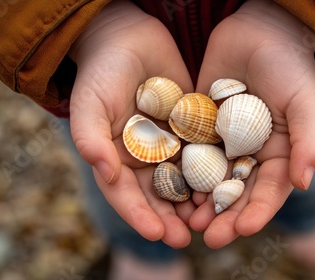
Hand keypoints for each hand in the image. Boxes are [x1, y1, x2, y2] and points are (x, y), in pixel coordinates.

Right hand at [68, 0, 194, 247]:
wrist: (129, 39)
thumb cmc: (101, 72)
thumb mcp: (89, 104)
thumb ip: (90, 139)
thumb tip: (106, 174)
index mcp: (116, 160)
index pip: (126, 195)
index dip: (140, 215)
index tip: (156, 233)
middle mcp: (144, 159)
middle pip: (157, 195)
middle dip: (170, 218)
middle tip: (186, 237)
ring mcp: (169, 145)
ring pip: (184, 181)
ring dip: (195, 202)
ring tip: (209, 219)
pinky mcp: (192, 130)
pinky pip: (203, 154)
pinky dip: (212, 172)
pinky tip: (225, 185)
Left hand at [190, 0, 314, 247]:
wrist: (260, 31)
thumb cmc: (291, 67)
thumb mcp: (307, 103)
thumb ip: (310, 141)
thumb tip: (304, 181)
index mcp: (280, 155)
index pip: (270, 191)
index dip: (258, 212)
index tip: (243, 229)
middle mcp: (252, 155)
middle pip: (238, 193)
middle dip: (225, 217)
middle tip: (208, 237)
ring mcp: (225, 143)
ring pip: (212, 180)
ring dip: (201, 203)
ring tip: (189, 222)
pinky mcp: (202, 128)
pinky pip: (191, 154)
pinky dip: (184, 173)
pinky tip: (173, 187)